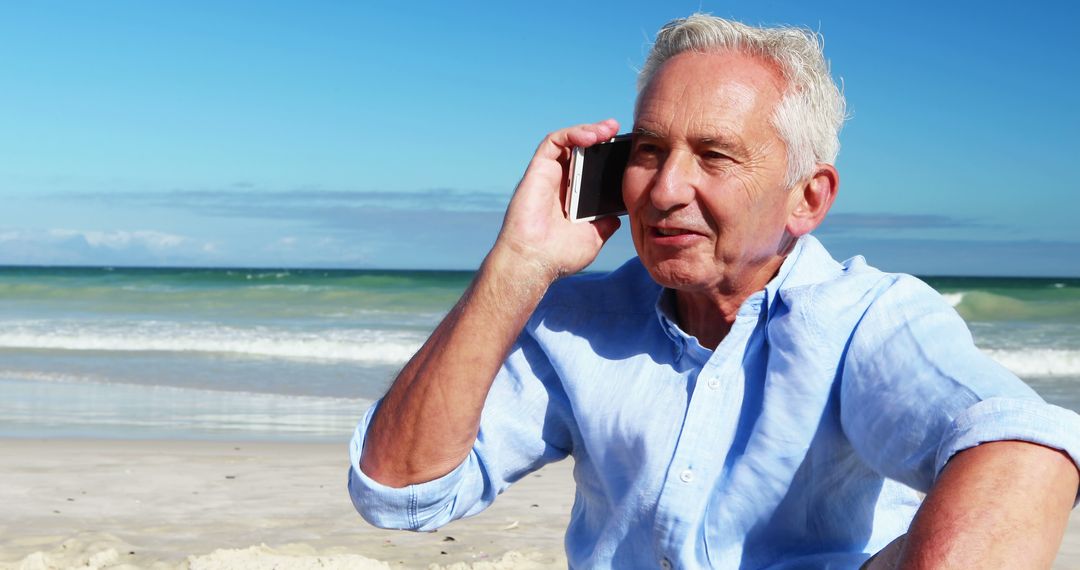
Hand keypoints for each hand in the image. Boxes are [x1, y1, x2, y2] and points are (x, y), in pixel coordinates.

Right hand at [493, 119, 622, 281]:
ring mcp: (548, 175)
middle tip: (621, 133)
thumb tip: (617, 217)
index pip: (590, 167)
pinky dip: (573, 134)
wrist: (534, 261)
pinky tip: (592, 136)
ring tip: (611, 129)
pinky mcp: (537, 169)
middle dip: (602, 137)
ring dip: (590, 130)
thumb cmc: (558, 255)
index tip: (627, 152)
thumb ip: (604, 225)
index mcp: (572, 197)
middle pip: (581, 150)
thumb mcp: (592, 238)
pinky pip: (554, 142)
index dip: (607, 156)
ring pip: (568, 141)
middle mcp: (560, 182)